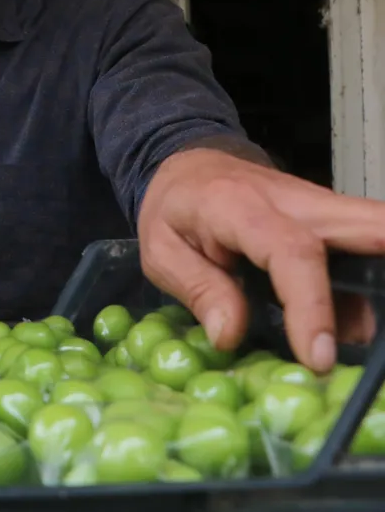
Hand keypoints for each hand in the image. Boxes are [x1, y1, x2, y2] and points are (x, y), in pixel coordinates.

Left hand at [138, 146, 384, 372]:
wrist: (190, 167)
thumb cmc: (175, 209)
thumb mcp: (162, 251)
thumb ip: (198, 289)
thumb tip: (231, 336)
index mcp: (240, 205)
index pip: (292, 251)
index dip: (311, 306)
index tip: (317, 358)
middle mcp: (296, 201)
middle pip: (367, 225)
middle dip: (381, 271)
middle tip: (373, 338)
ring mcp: (322, 209)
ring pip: (375, 234)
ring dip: (376, 287)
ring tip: (350, 344)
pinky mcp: (333, 224)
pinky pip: (365, 253)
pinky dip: (366, 291)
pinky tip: (344, 330)